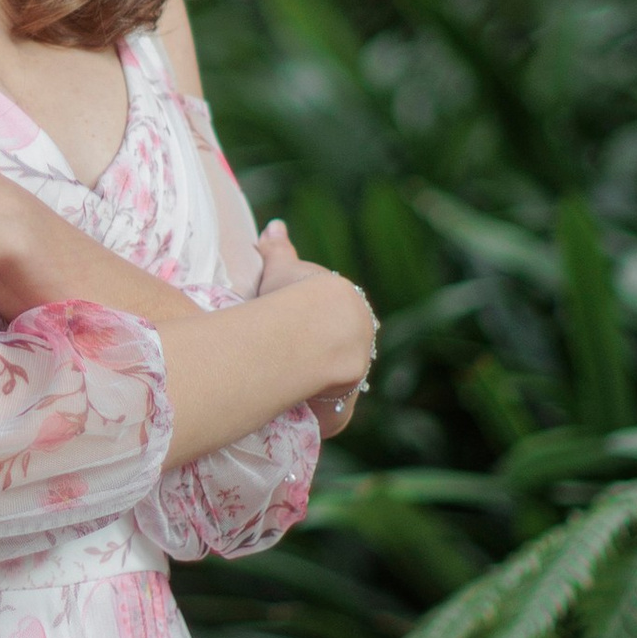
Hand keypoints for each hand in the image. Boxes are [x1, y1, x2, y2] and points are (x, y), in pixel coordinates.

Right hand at [256, 219, 371, 436]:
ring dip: (317, 385)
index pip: (335, 318)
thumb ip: (277, 249)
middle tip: (286, 358)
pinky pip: (327, 412)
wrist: (313, 327)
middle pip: (340, 352)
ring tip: (283, 386)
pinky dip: (310, 411)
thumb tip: (275, 225)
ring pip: (336, 382)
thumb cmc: (292, 295)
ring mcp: (356, 375)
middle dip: (319, 356)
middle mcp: (362, 340)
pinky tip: (291, 411)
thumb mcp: (280, 270)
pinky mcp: (342, 408)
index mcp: (351, 306)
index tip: (292, 327)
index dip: (311, 323)